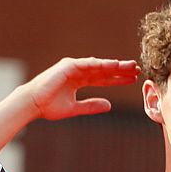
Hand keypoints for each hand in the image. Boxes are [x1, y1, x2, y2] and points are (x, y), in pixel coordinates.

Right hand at [24, 58, 139, 121]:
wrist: (33, 104)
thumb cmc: (49, 107)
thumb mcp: (74, 108)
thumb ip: (91, 105)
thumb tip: (109, 105)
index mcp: (79, 80)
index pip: (103, 78)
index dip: (117, 79)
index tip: (132, 80)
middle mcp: (78, 71)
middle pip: (104, 70)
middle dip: (120, 70)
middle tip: (137, 70)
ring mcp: (74, 67)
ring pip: (99, 65)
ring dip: (115, 65)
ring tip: (130, 66)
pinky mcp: (68, 66)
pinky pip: (88, 64)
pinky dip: (101, 64)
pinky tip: (114, 64)